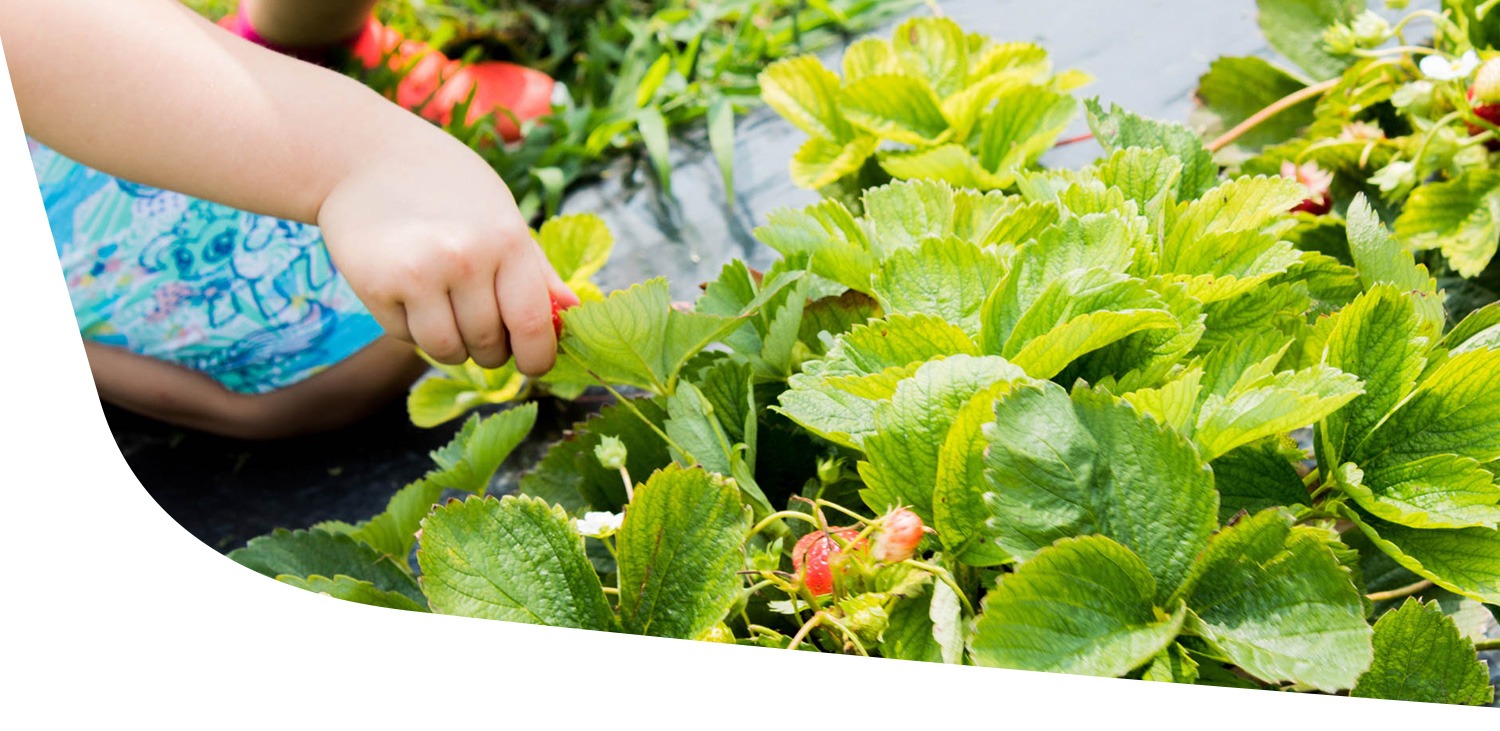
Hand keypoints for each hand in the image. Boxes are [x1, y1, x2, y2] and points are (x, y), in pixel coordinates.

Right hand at [316, 129, 578, 374]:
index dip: (537, 356)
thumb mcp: (503, 215)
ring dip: (452, 345)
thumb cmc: (448, 186)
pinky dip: (413, 328)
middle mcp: (466, 258)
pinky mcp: (376, 285)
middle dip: (490, 349)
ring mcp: (418, 273)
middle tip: (482, 327)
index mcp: (508, 240)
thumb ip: (537, 270)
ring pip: (448, 350)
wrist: (366, 156)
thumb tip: (575, 313)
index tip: (534, 365)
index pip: (532, 324)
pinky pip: (407, 337)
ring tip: (446, 311)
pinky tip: (410, 293)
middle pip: (489, 344)